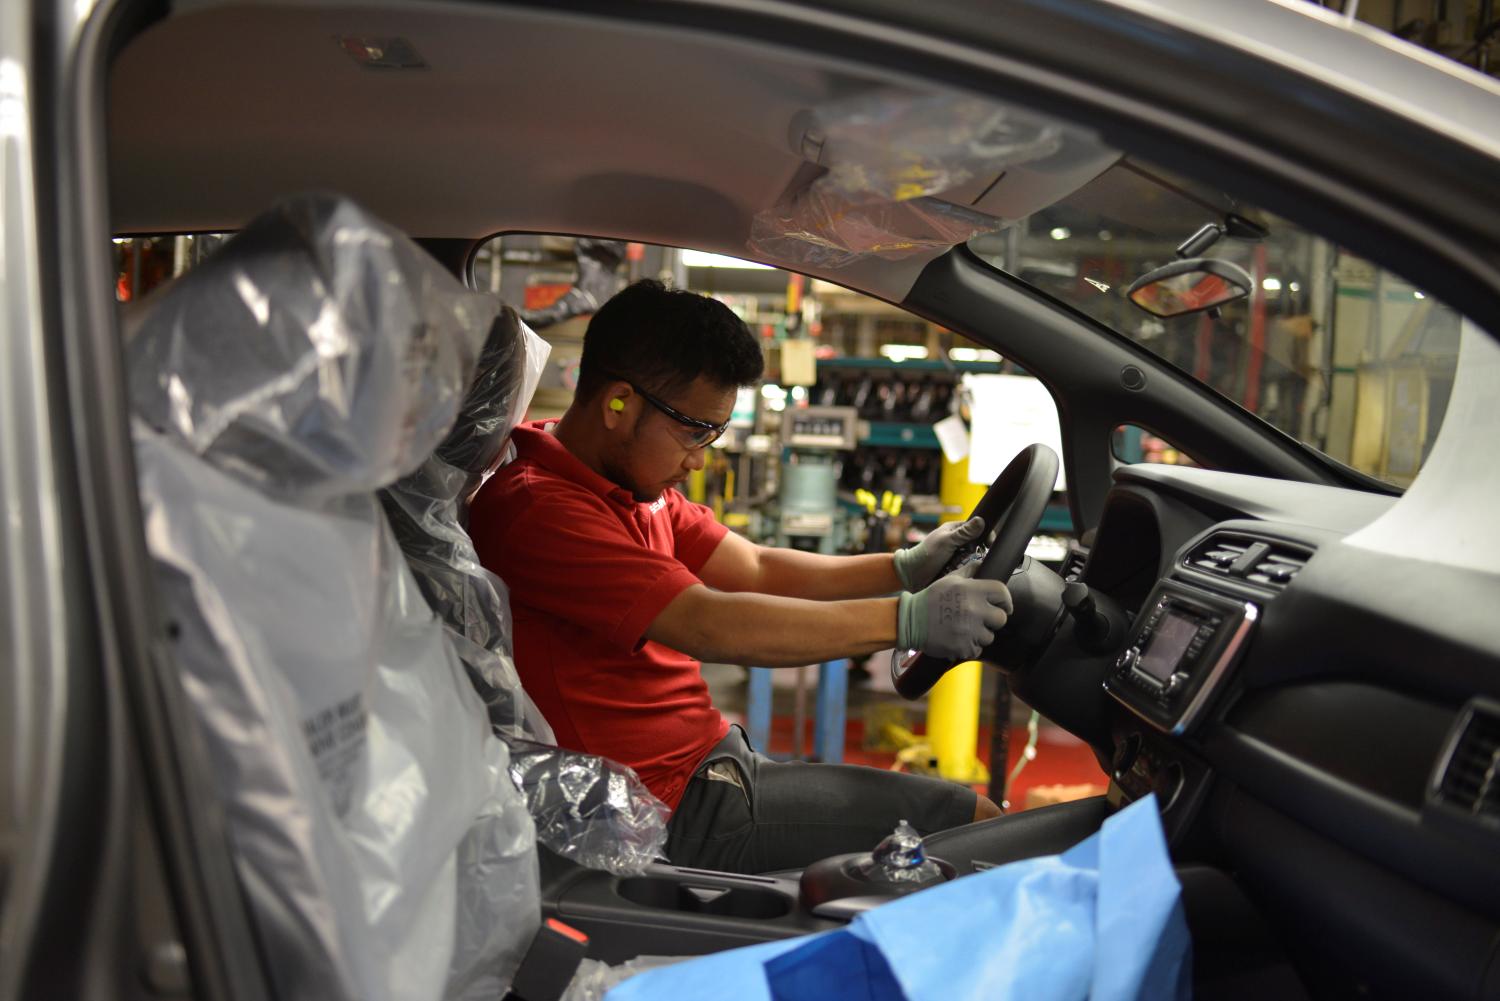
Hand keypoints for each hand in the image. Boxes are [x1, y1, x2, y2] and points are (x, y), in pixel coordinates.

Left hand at [892, 516, 986, 590]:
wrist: (911, 576)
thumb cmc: (925, 555)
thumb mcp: (946, 542)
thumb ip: (964, 533)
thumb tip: (981, 520)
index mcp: (955, 530)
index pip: (977, 528)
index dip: (985, 535)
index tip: (989, 543)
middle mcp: (958, 542)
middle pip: (978, 546)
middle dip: (975, 553)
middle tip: (964, 558)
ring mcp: (958, 556)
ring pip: (974, 559)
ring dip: (967, 564)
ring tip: (955, 566)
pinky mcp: (957, 569)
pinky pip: (968, 570)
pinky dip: (965, 572)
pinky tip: (956, 573)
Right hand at [896, 564, 1013, 661]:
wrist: (910, 621)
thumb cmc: (931, 599)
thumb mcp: (950, 579)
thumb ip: (970, 571)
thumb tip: (985, 564)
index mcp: (972, 590)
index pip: (1002, 593)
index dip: (1005, 600)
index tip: (1003, 605)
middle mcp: (974, 610)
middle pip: (1001, 618)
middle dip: (993, 619)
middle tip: (980, 619)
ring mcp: (969, 630)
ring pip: (989, 636)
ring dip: (980, 635)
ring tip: (964, 629)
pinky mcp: (963, 647)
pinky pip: (977, 649)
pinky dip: (969, 646)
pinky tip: (958, 638)